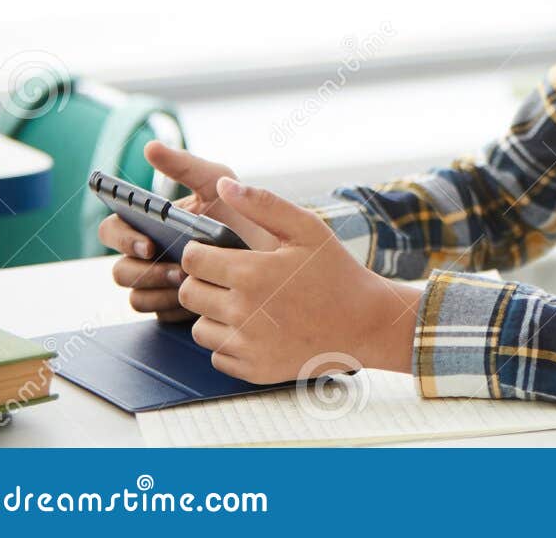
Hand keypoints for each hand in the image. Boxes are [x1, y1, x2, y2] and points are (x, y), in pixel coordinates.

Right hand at [97, 142, 276, 321]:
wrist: (274, 255)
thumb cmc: (240, 213)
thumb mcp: (217, 184)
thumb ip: (185, 166)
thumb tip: (150, 146)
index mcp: (150, 224)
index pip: (112, 229)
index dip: (121, 238)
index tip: (148, 243)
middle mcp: (148, 254)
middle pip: (119, 268)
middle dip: (144, 271)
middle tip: (176, 270)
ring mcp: (157, 282)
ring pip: (135, 294)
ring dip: (161, 290)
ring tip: (192, 283)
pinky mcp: (171, 307)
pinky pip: (156, 313)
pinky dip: (174, 307)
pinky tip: (200, 299)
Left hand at [176, 177, 420, 383]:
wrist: (366, 323)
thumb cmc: (337, 273)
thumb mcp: (308, 229)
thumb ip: (263, 204)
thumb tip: (224, 185)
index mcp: (252, 272)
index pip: (191, 260)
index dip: (201, 252)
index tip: (217, 253)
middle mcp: (243, 311)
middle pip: (189, 294)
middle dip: (204, 282)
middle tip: (232, 277)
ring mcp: (248, 345)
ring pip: (200, 327)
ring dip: (214, 314)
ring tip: (247, 304)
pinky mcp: (253, 370)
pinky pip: (218, 355)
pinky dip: (231, 343)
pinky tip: (257, 329)